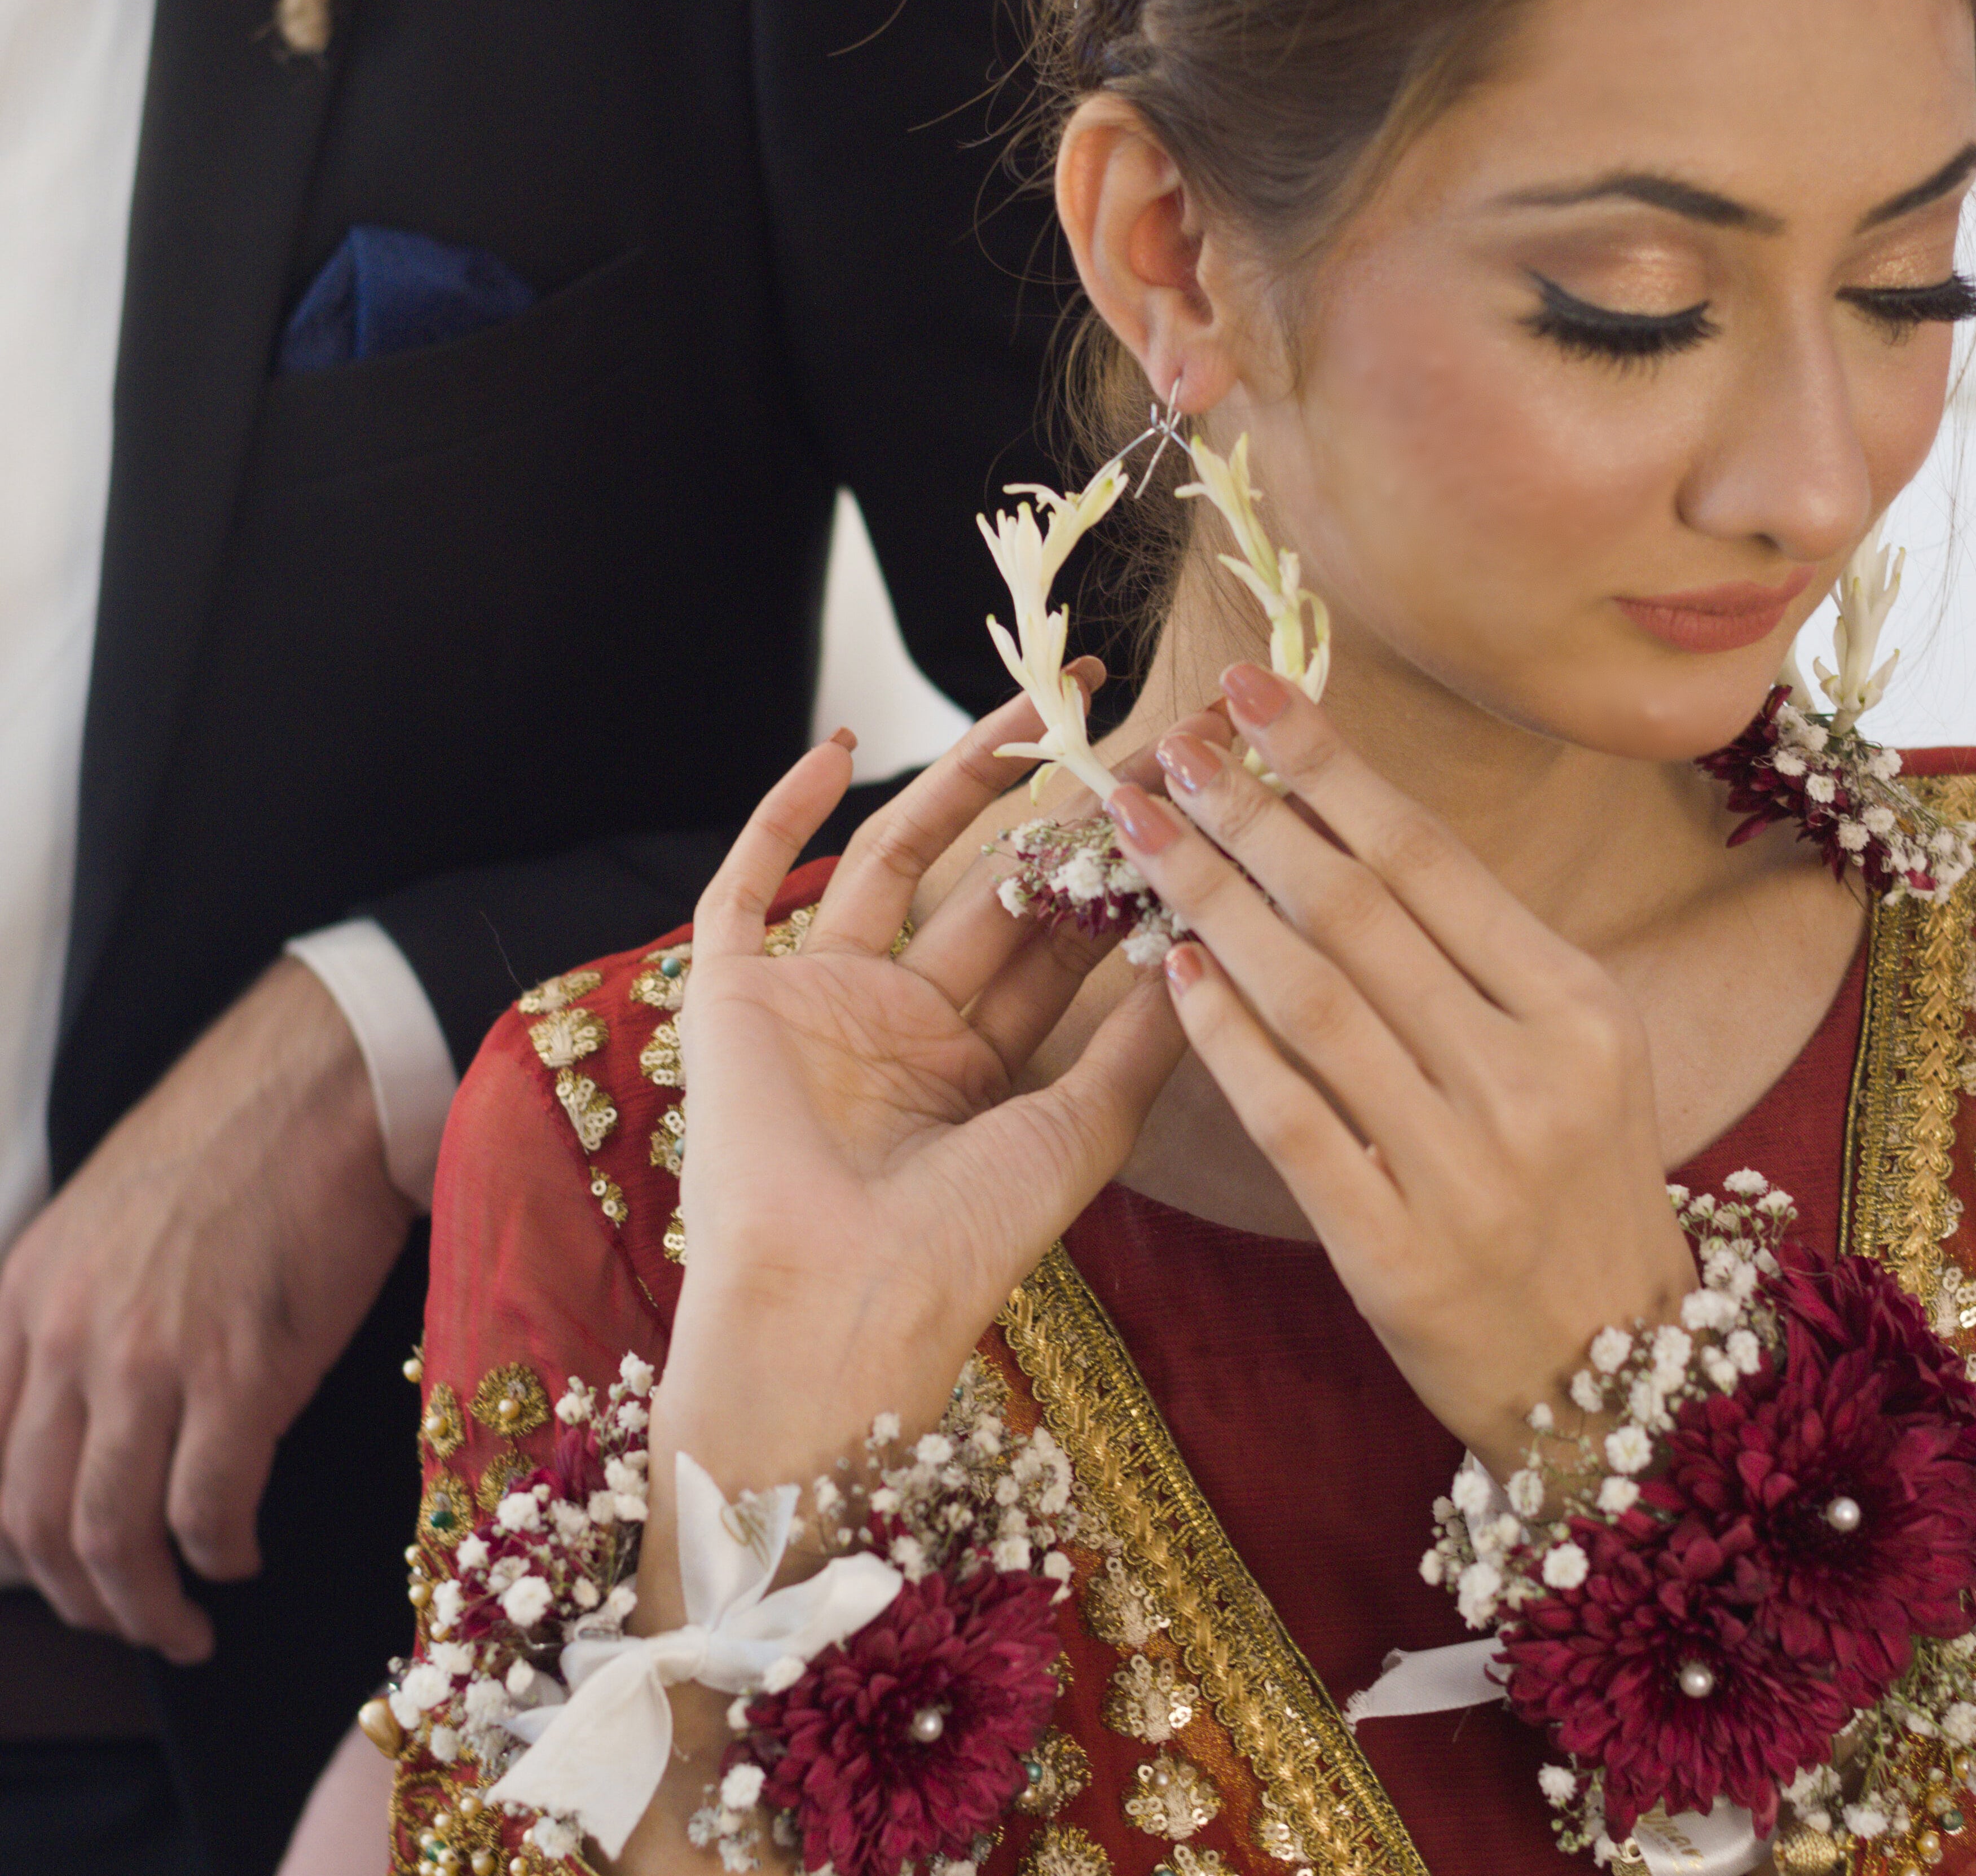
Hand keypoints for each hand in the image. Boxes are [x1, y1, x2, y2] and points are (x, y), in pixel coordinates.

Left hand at [0, 958, 413, 1661]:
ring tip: (182, 1626)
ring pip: (110, 1534)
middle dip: (81, 1596)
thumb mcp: (108, 1218)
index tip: (62, 1575)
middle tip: (130, 1622)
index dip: (18, 1547)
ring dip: (143, 1605)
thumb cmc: (241, 1137)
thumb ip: (75, 1309)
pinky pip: (208, 1507)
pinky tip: (239, 1557)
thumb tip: (89, 1412)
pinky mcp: (244, 1371)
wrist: (330, 1082)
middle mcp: (69, 1337)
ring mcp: (153, 1358)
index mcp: (27, 1296)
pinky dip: (218, 1554)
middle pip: (34, 1521)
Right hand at [653, 673, 1187, 1521]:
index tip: (1180, 801)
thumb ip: (1139, 1039)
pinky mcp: (734, 995)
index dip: (1116, 871)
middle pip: (987, 890)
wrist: (836, 1305)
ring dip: (958, 781)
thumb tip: (1209, 944)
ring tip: (1033, 703)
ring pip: (891, 860)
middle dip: (1061, 814)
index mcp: (978, 1067)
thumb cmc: (962, 1243)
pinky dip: (784, 815)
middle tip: (1134, 733)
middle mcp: (901, 1025)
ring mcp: (817, 1002)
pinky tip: (840, 744)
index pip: (1056, 943)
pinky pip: (749, 886)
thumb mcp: (1079, 1129)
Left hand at [1108, 664, 1696, 1480]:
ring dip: (1213, 899)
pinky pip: (1288, 1119)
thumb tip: (1347, 829)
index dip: (1329, 766)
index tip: (1252, 693)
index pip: (1429, 857)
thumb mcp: (1576, 1058)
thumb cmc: (1580, 1193)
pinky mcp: (1395, 1252)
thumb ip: (1479, 958)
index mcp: (1581, 1008)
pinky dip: (1223, 1038)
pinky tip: (1169, 969)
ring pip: (1310, 1000)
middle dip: (1251, 813)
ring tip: (1142, 828)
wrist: (1623, 1383)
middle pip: (1357, 911)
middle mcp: (1529, 1076)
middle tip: (1171, 745)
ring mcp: (1464, 1168)